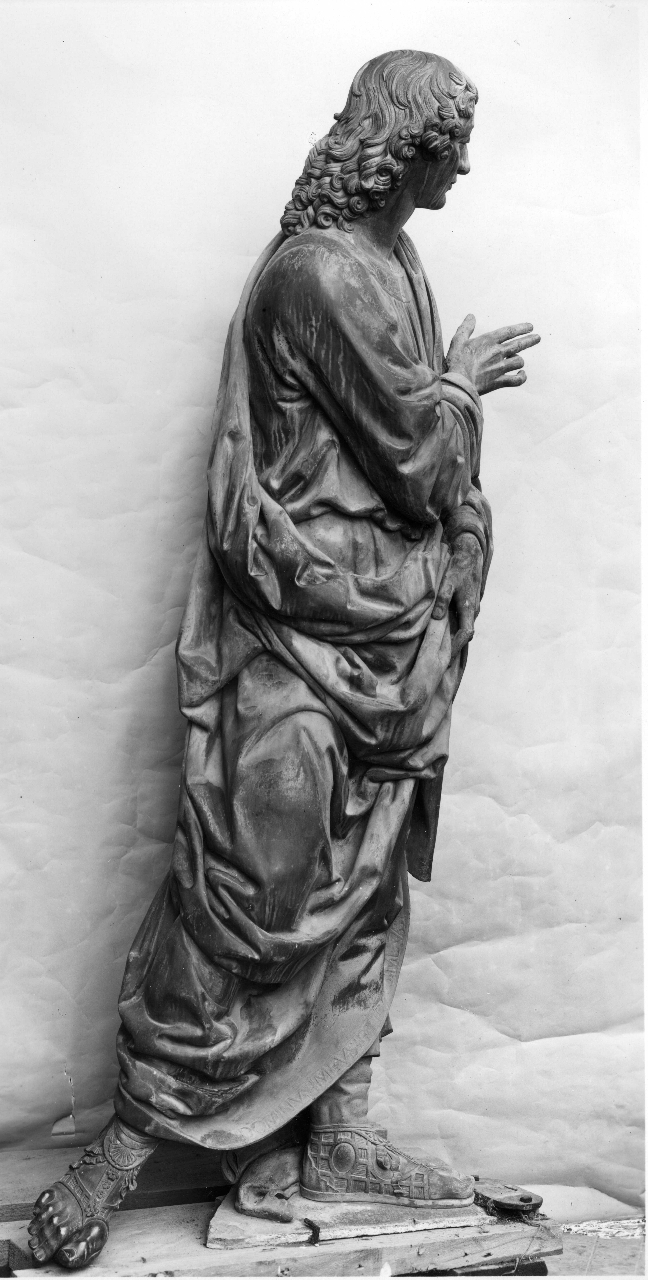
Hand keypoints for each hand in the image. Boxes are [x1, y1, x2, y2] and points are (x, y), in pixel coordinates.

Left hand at [433, 532, 483, 658]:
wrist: (470, 557)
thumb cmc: (458, 569)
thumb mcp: (447, 583)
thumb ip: (443, 600)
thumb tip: (437, 618)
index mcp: (469, 608)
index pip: (466, 633)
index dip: (458, 646)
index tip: (448, 655)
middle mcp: (473, 611)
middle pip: (466, 634)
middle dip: (456, 646)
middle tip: (443, 658)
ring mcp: (473, 608)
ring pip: (466, 627)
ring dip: (456, 637)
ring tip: (443, 649)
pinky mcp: (470, 605)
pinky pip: (465, 621)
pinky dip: (457, 628)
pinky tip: (446, 632)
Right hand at [446, 315, 540, 394]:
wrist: (458, 384)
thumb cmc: (456, 362)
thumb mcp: (457, 340)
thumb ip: (466, 328)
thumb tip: (471, 316)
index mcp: (488, 341)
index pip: (509, 331)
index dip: (521, 328)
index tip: (530, 327)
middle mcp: (497, 353)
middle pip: (518, 344)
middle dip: (530, 340)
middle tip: (537, 337)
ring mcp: (500, 368)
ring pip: (518, 361)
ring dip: (519, 360)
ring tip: (519, 360)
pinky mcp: (499, 381)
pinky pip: (516, 380)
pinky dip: (521, 377)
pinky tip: (522, 374)